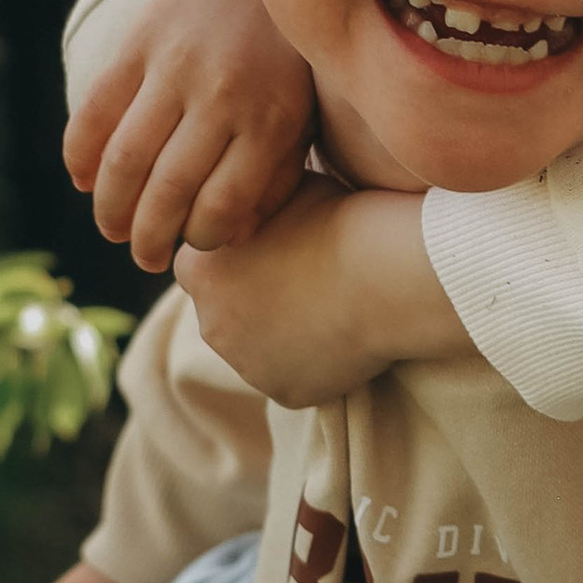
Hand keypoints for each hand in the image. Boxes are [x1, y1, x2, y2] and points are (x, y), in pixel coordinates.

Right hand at [65, 0, 314, 272]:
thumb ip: (273, 178)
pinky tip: (83, 179)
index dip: (201, 237)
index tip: (194, 241)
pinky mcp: (138, 42)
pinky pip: (94, 111)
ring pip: (125, 159)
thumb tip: (228, 236)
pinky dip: (79, 154)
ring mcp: (175, 66)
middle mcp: (224, 94)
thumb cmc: (287, 58)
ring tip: (112, 229)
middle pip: (169, 190)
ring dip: (109, 207)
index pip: (223, 206)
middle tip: (143, 256)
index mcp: (273, 119)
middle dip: (149, 237)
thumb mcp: (302, 117)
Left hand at [175, 178, 468, 406]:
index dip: (239, 257)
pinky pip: (293, 376)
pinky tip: (343, 335)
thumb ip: (252, 203)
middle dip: (255, 299)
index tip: (273, 248)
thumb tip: (248, 195)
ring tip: (329, 305)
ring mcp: (245, 364)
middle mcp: (209, 322)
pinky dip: (313, 361)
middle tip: (304, 278)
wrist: (384, 271)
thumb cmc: (338, 217)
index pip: (201, 268)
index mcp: (197, 269)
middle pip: (226, 312)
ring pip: (257, 349)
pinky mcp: (284, 393)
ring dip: (282, 332)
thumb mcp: (282, 189)